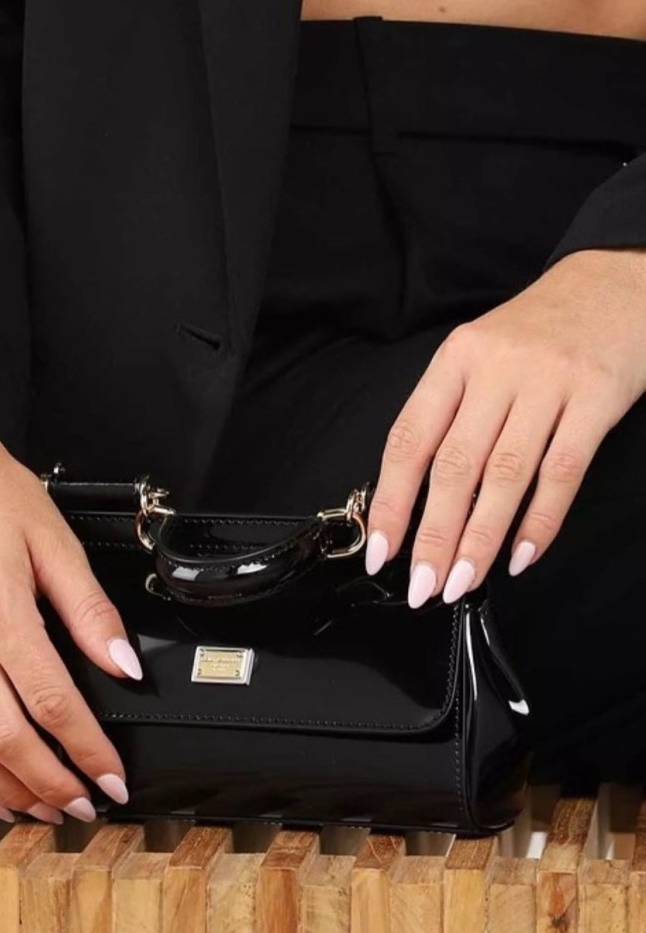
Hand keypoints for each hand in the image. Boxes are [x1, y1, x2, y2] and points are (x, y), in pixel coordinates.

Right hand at [0, 421, 140, 823]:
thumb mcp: (54, 540)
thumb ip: (90, 611)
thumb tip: (126, 666)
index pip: (51, 701)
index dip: (87, 748)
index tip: (112, 776)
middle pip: (6, 739)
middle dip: (51, 783)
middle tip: (84, 804)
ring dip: (5, 790)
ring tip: (42, 809)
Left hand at [364, 248, 645, 606]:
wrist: (616, 281)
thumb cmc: (537, 332)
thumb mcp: (479, 356)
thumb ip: (450, 415)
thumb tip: (414, 497)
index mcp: (455, 361)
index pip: (409, 440)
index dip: (390, 500)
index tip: (380, 550)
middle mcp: (496, 370)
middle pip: (453, 466)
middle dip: (434, 535)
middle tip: (424, 586)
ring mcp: (548, 383)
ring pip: (505, 474)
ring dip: (480, 538)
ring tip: (462, 582)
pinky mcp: (598, 397)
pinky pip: (563, 471)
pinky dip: (541, 520)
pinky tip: (522, 556)